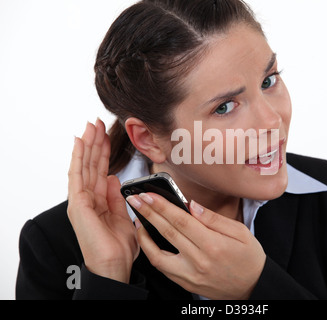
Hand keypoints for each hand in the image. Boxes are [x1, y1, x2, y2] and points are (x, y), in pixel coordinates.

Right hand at [67, 119, 138, 282]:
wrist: (114, 264)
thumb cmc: (118, 246)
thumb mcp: (122, 215)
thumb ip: (115, 196)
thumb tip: (113, 178)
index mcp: (98, 201)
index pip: (100, 171)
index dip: (103, 153)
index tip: (106, 136)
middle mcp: (87, 198)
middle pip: (92, 165)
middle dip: (95, 143)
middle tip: (97, 123)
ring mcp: (81, 200)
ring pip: (84, 166)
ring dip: (87, 145)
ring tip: (90, 126)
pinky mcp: (78, 203)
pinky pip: (77, 175)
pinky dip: (78, 158)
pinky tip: (80, 142)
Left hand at [126, 193, 265, 299]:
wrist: (253, 287)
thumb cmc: (249, 258)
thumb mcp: (241, 232)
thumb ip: (214, 219)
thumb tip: (192, 205)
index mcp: (214, 245)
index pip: (181, 221)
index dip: (162, 206)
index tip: (148, 194)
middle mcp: (199, 261)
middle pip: (168, 232)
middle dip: (148, 213)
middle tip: (135, 199)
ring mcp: (190, 275)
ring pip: (158, 254)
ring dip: (144, 234)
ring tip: (137, 218)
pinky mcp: (186, 283)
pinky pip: (162, 267)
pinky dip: (151, 251)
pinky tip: (147, 238)